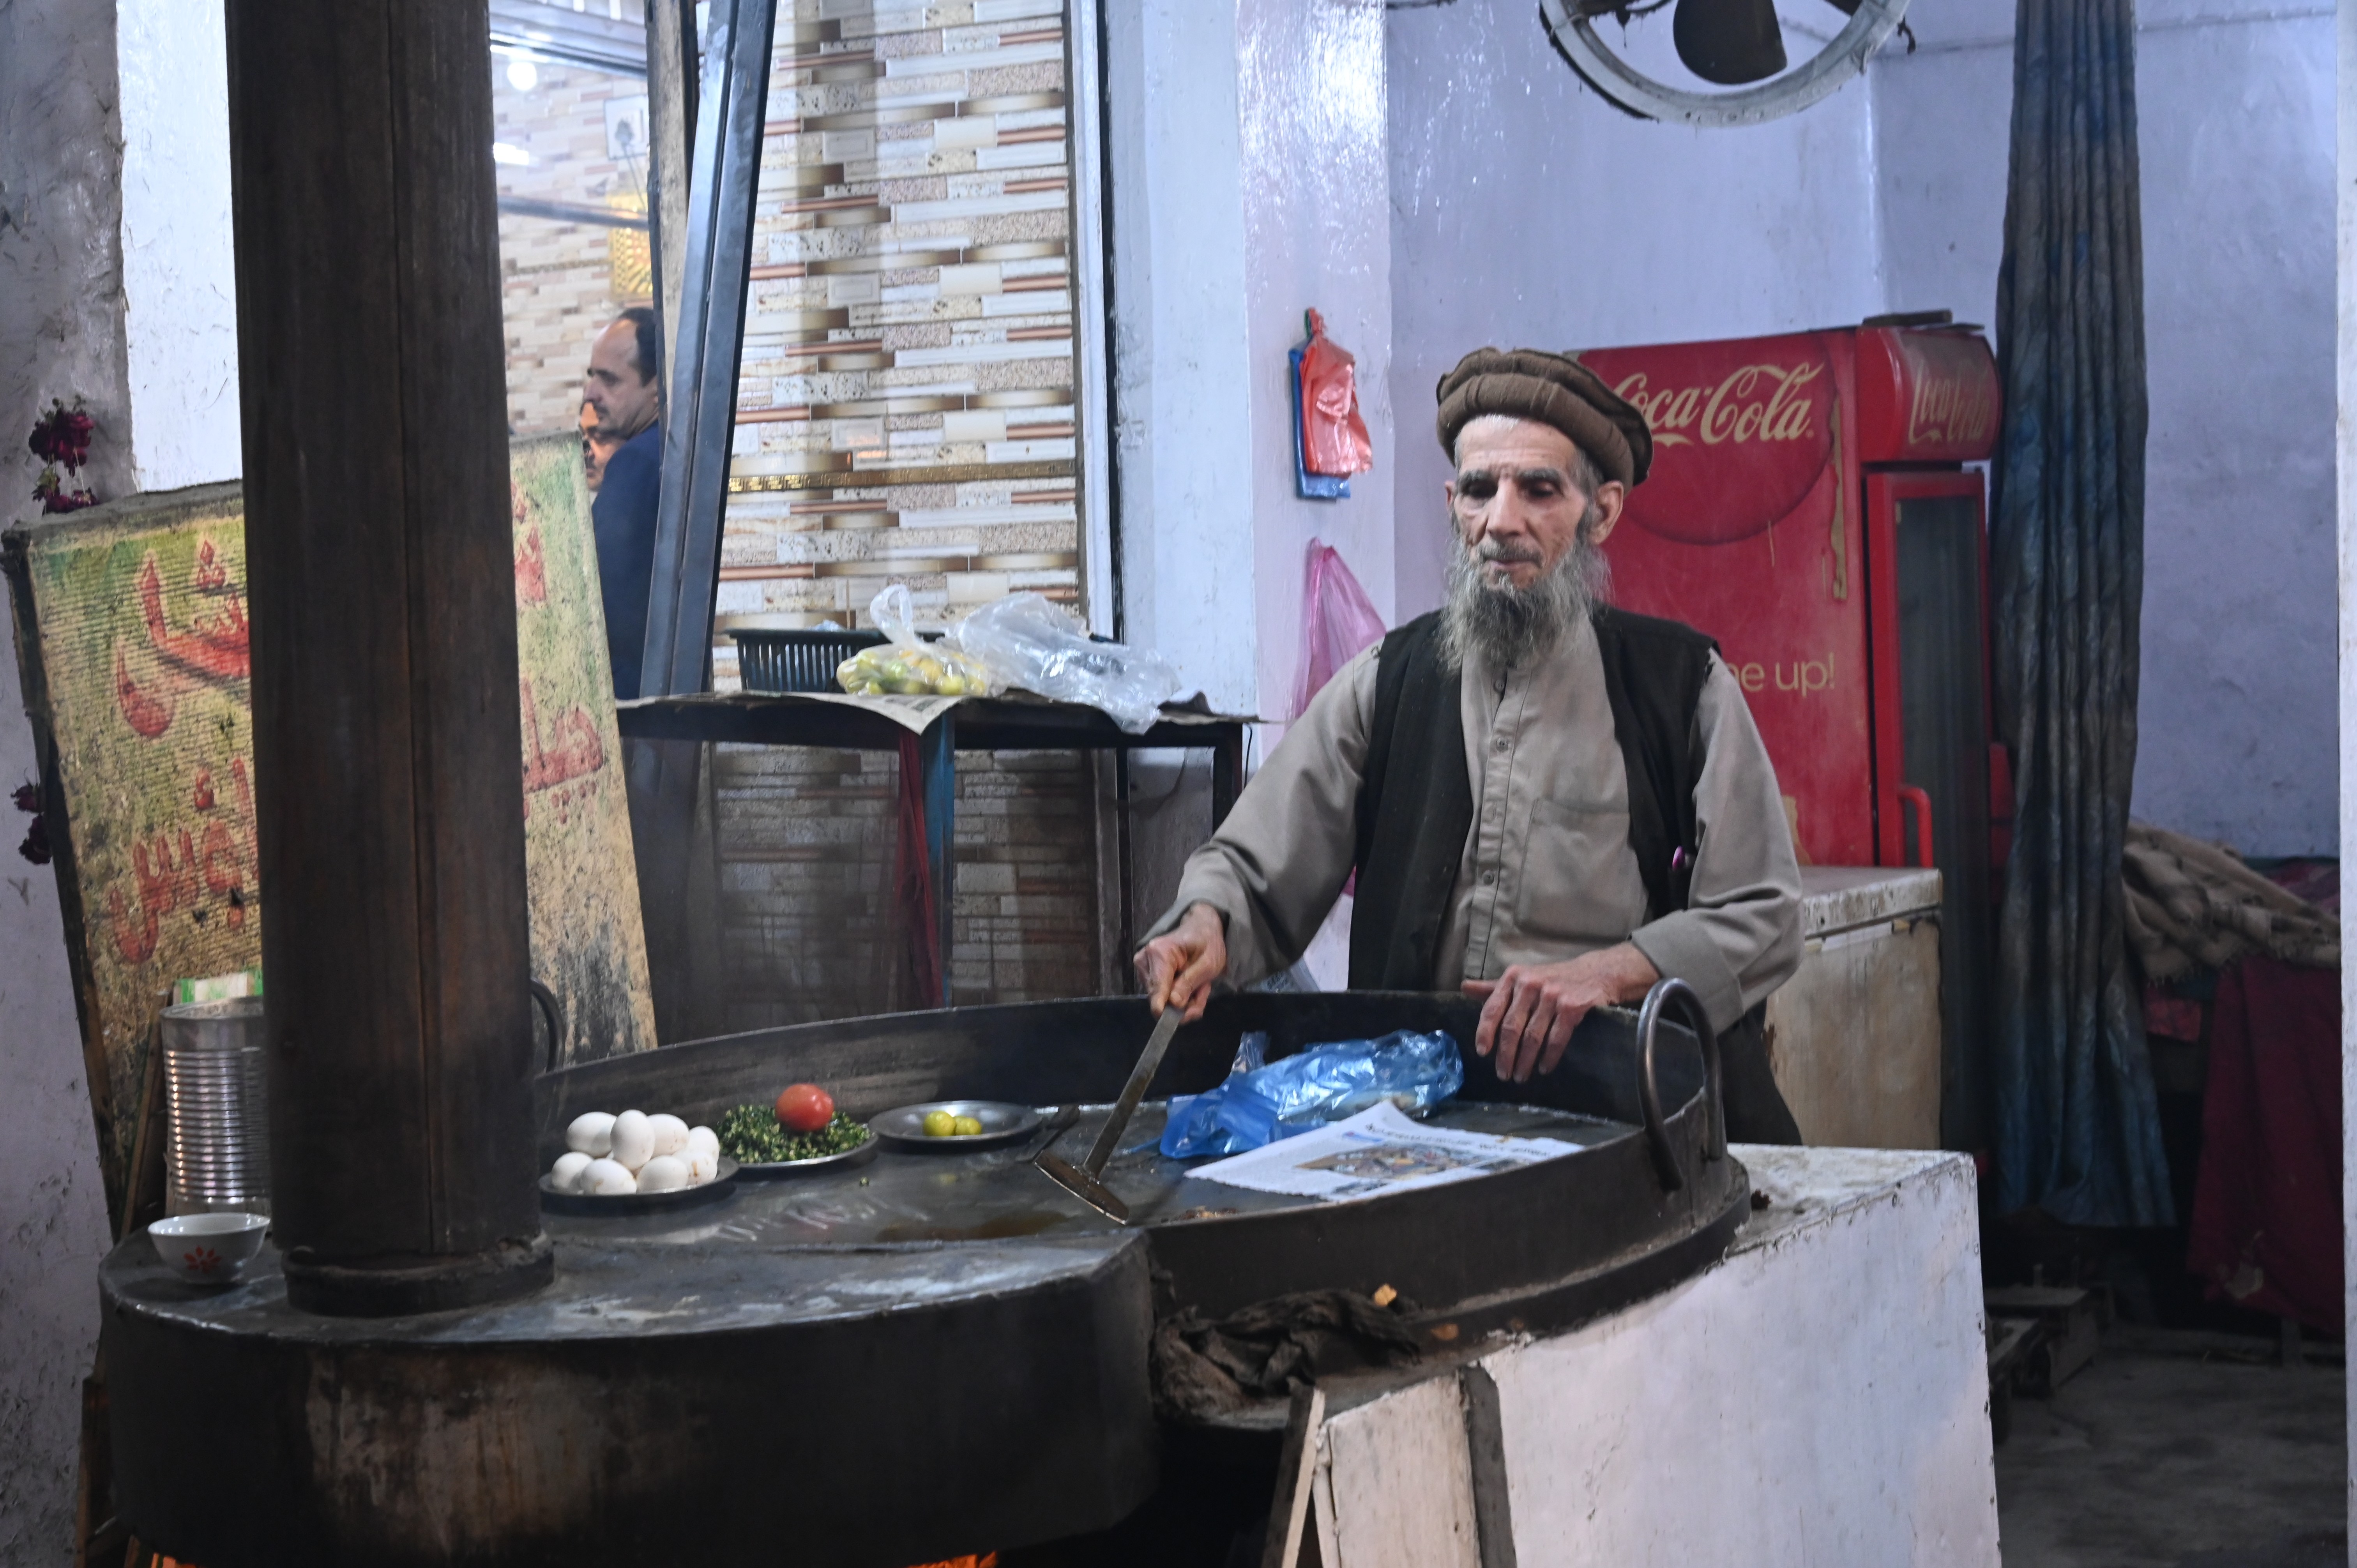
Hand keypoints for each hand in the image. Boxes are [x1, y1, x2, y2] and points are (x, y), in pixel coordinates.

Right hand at [1134, 902, 1226, 1022]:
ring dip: (1185, 1000)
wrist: (1201, 929)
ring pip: (1162, 1000)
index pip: (1157, 986)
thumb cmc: (1207, 942)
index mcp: (1160, 952)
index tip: (1168, 1021)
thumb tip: (1173, 1003)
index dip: (1163, 1007)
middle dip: (1184, 1003)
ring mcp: (1144, 967)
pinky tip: (1191, 986)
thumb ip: (1190, 983)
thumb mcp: (1209, 963)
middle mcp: (1145, 960)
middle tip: (1202, 995)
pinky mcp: (1147, 975)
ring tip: (1199, 986)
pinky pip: (1163, 996)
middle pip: (1160, 997)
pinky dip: (1180, 996)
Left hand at [1462, 944, 1660, 1083]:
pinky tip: (1544, 1068)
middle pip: (1511, 1028)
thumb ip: (1494, 987)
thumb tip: (1464, 987)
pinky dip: (1549, 1057)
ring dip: (1525, 1061)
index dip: (1485, 1033)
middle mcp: (1530, 984)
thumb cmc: (1553, 978)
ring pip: (1532, 1037)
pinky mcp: (1572, 1007)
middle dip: (1505, 1055)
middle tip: (1503, 1074)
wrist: (1596, 973)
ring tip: (1521, 1076)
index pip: (1492, 1009)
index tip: (1482, 1053)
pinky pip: (1556, 1039)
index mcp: (1513, 977)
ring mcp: (1552, 995)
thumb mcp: (1522, 978)